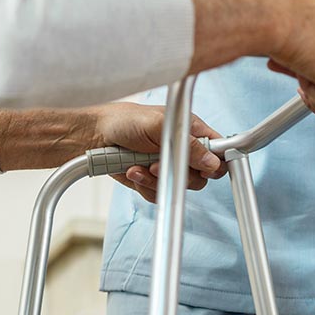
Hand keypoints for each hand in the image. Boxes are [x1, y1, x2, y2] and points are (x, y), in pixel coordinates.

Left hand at [96, 102, 226, 203]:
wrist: (96, 135)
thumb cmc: (125, 120)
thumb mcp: (158, 126)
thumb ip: (187, 144)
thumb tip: (211, 161)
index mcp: (190, 130)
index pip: (218, 150)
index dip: (216, 162)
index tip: (206, 169)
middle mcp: (182, 149)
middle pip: (201, 176)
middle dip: (180, 173)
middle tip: (160, 164)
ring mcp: (167, 166)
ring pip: (178, 187)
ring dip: (157, 179)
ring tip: (140, 165)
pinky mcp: (152, 180)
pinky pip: (159, 194)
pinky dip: (145, 186)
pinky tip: (133, 171)